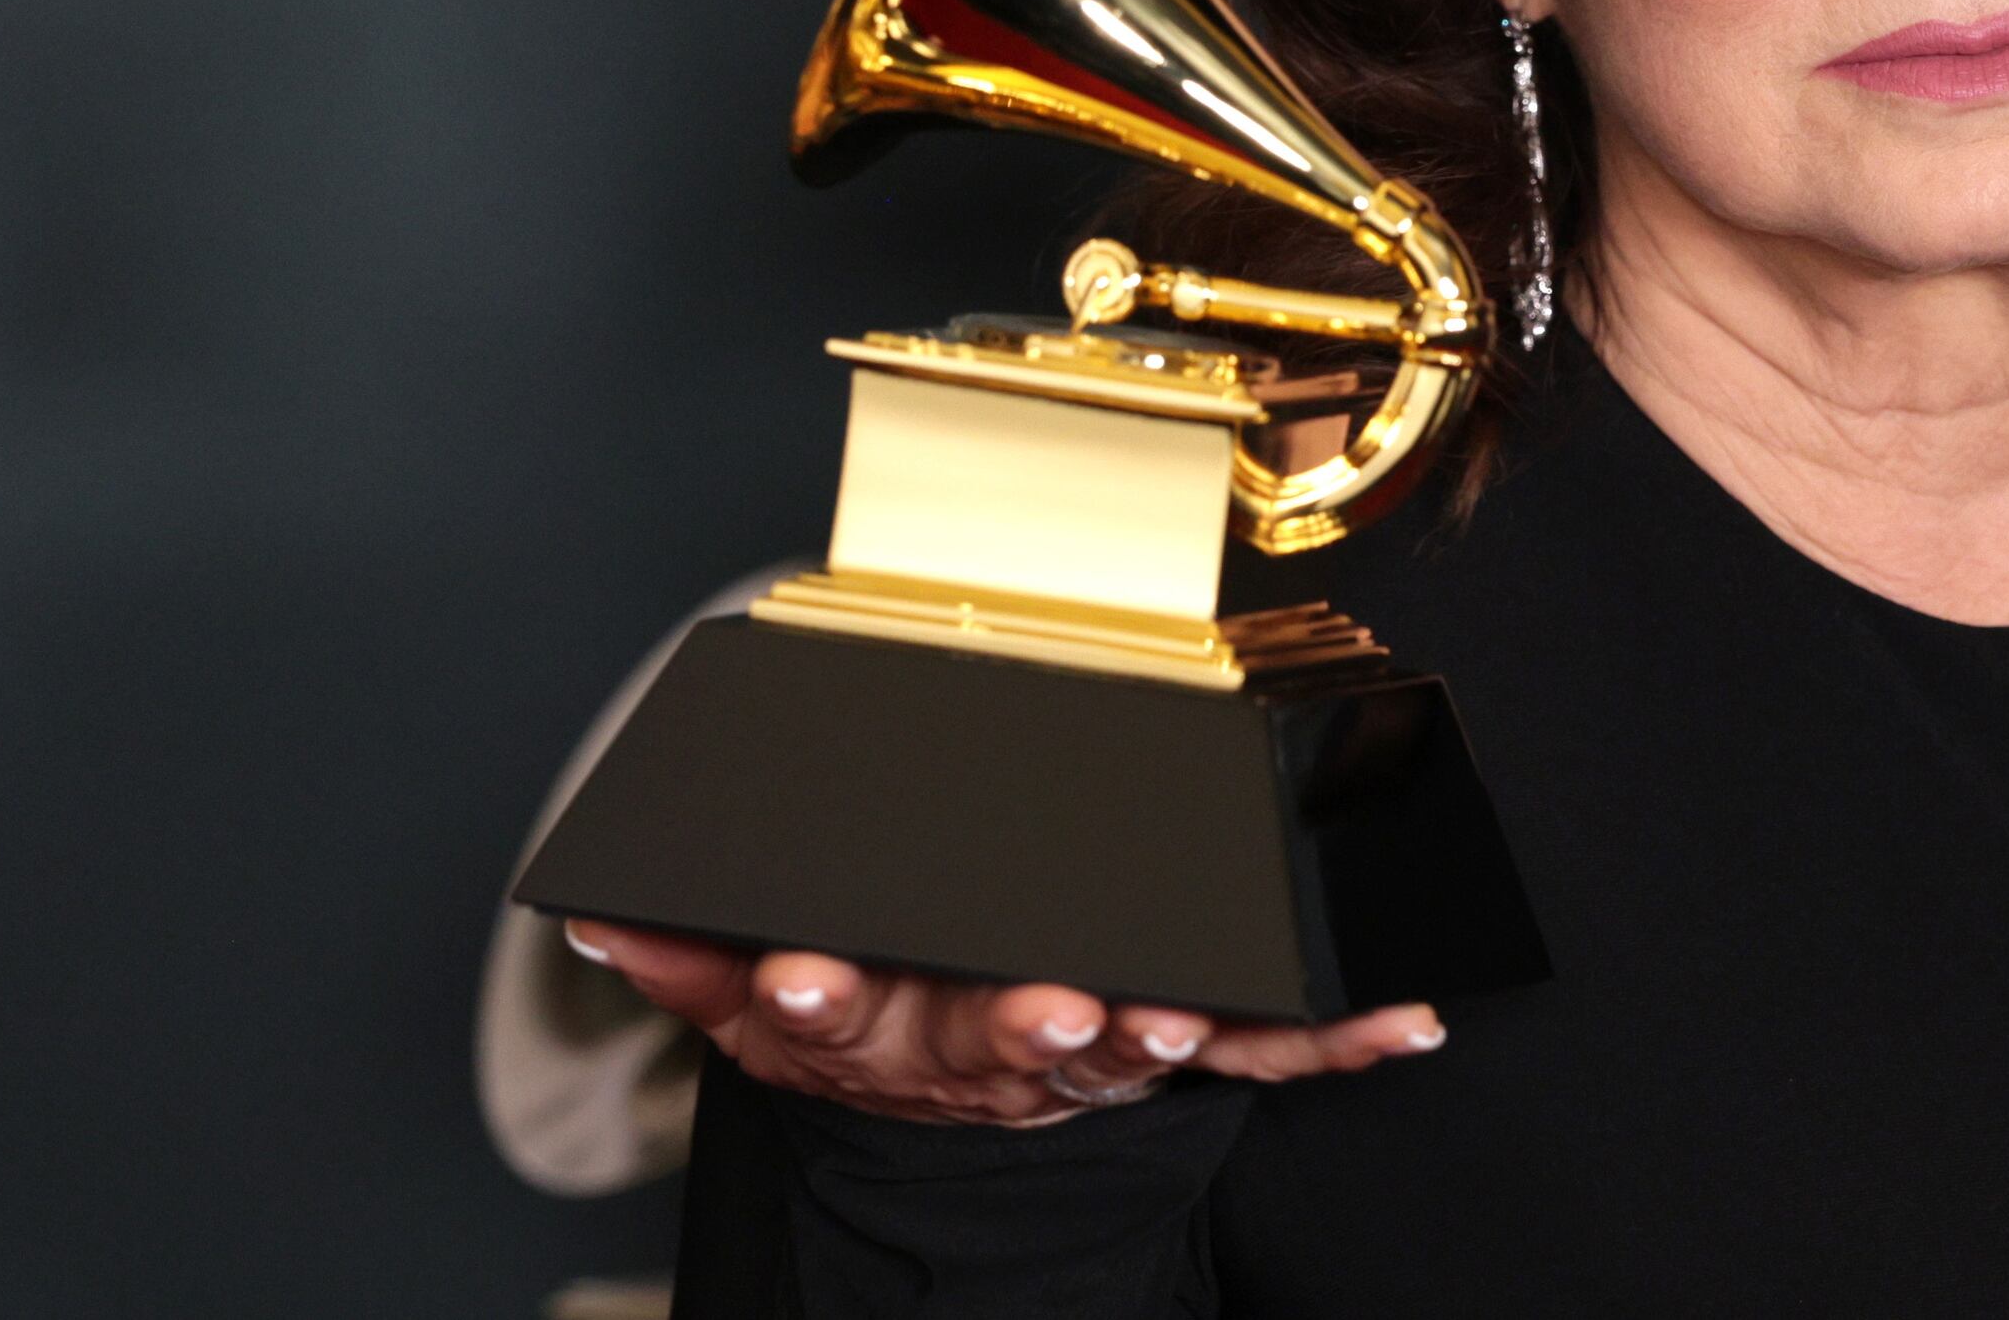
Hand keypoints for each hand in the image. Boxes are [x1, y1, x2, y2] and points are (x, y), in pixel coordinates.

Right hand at [563, 920, 1444, 1129]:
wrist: (942, 1102)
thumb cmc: (866, 1012)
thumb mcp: (750, 997)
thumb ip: (685, 954)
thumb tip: (606, 907)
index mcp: (878, 1025)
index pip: (831, 1014)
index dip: (820, 998)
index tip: (815, 982)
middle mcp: (985, 1044)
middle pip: (995, 1039)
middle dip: (1025, 1024)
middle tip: (1054, 1008)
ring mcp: (1087, 1049)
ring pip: (1121, 1048)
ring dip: (1155, 1030)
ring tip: (1177, 1010)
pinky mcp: (1174, 1048)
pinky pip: (1261, 1049)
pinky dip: (1334, 1041)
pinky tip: (1403, 1022)